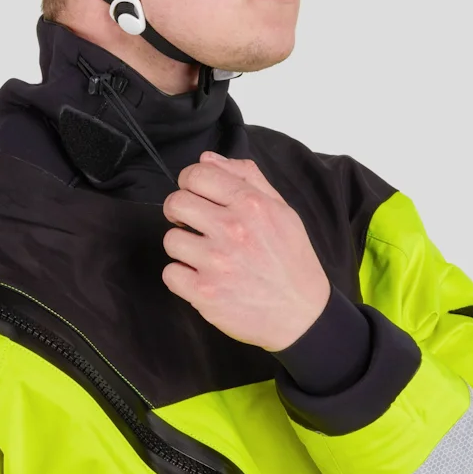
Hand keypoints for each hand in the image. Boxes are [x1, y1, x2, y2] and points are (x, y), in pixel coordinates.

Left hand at [161, 152, 330, 351]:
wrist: (302, 315)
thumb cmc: (291, 260)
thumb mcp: (281, 209)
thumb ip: (246, 177)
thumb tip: (207, 158)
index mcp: (251, 204)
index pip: (197, 174)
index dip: (190, 181)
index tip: (195, 193)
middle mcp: (232, 230)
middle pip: (175, 203)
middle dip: (179, 211)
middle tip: (193, 222)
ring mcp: (216, 263)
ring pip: (170, 239)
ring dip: (184, 246)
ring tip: (205, 254)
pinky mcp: (205, 294)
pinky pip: (170, 273)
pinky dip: (182, 277)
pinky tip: (202, 277)